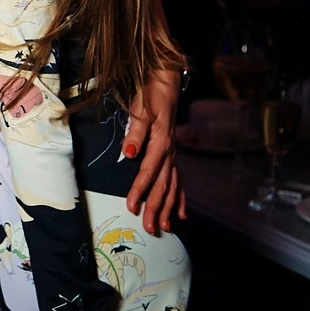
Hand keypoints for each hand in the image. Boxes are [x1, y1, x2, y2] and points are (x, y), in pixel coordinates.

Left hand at [124, 68, 185, 232]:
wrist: (166, 82)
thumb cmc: (150, 93)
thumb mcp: (140, 108)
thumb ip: (136, 131)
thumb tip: (128, 153)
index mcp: (160, 141)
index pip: (149, 170)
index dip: (140, 189)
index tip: (132, 206)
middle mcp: (170, 151)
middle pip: (163, 184)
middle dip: (156, 207)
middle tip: (149, 227)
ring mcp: (173, 153)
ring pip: (172, 185)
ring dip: (168, 207)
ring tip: (165, 226)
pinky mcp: (173, 153)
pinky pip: (179, 180)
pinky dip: (180, 197)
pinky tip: (181, 213)